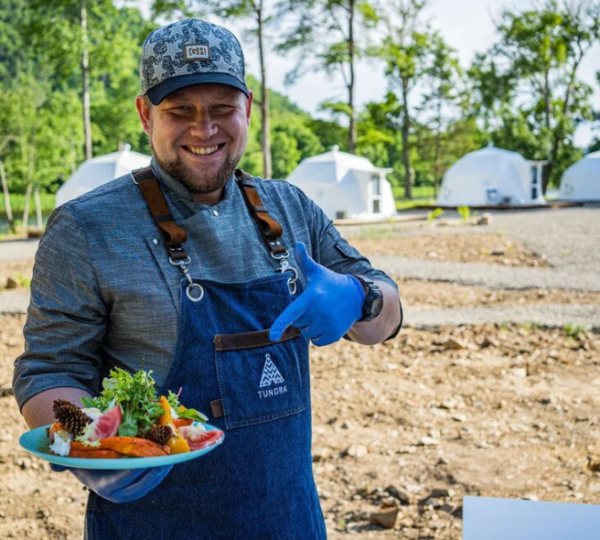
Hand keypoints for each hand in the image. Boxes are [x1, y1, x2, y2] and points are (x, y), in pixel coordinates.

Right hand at [50, 463, 171, 502]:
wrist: (90, 465)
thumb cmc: (83, 457)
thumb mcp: (73, 458)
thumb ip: (62, 463)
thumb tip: (54, 467)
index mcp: (103, 485)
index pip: (124, 477)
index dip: (137, 466)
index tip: (149, 454)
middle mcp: (118, 493)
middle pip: (142, 483)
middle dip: (156, 469)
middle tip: (167, 455)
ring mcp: (131, 491)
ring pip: (151, 482)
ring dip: (163, 469)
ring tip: (173, 454)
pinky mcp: (140, 486)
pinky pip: (154, 479)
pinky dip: (162, 468)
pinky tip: (171, 456)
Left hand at [269, 242, 364, 346]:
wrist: (357, 296)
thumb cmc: (331, 282)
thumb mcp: (317, 271)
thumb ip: (304, 260)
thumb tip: (298, 244)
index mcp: (312, 297)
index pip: (292, 313)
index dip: (280, 324)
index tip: (272, 336)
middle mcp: (320, 312)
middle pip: (297, 324)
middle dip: (302, 317)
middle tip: (314, 306)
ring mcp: (328, 324)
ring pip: (306, 334)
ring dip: (310, 327)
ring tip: (321, 314)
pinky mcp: (335, 334)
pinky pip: (317, 341)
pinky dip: (318, 336)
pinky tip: (327, 324)